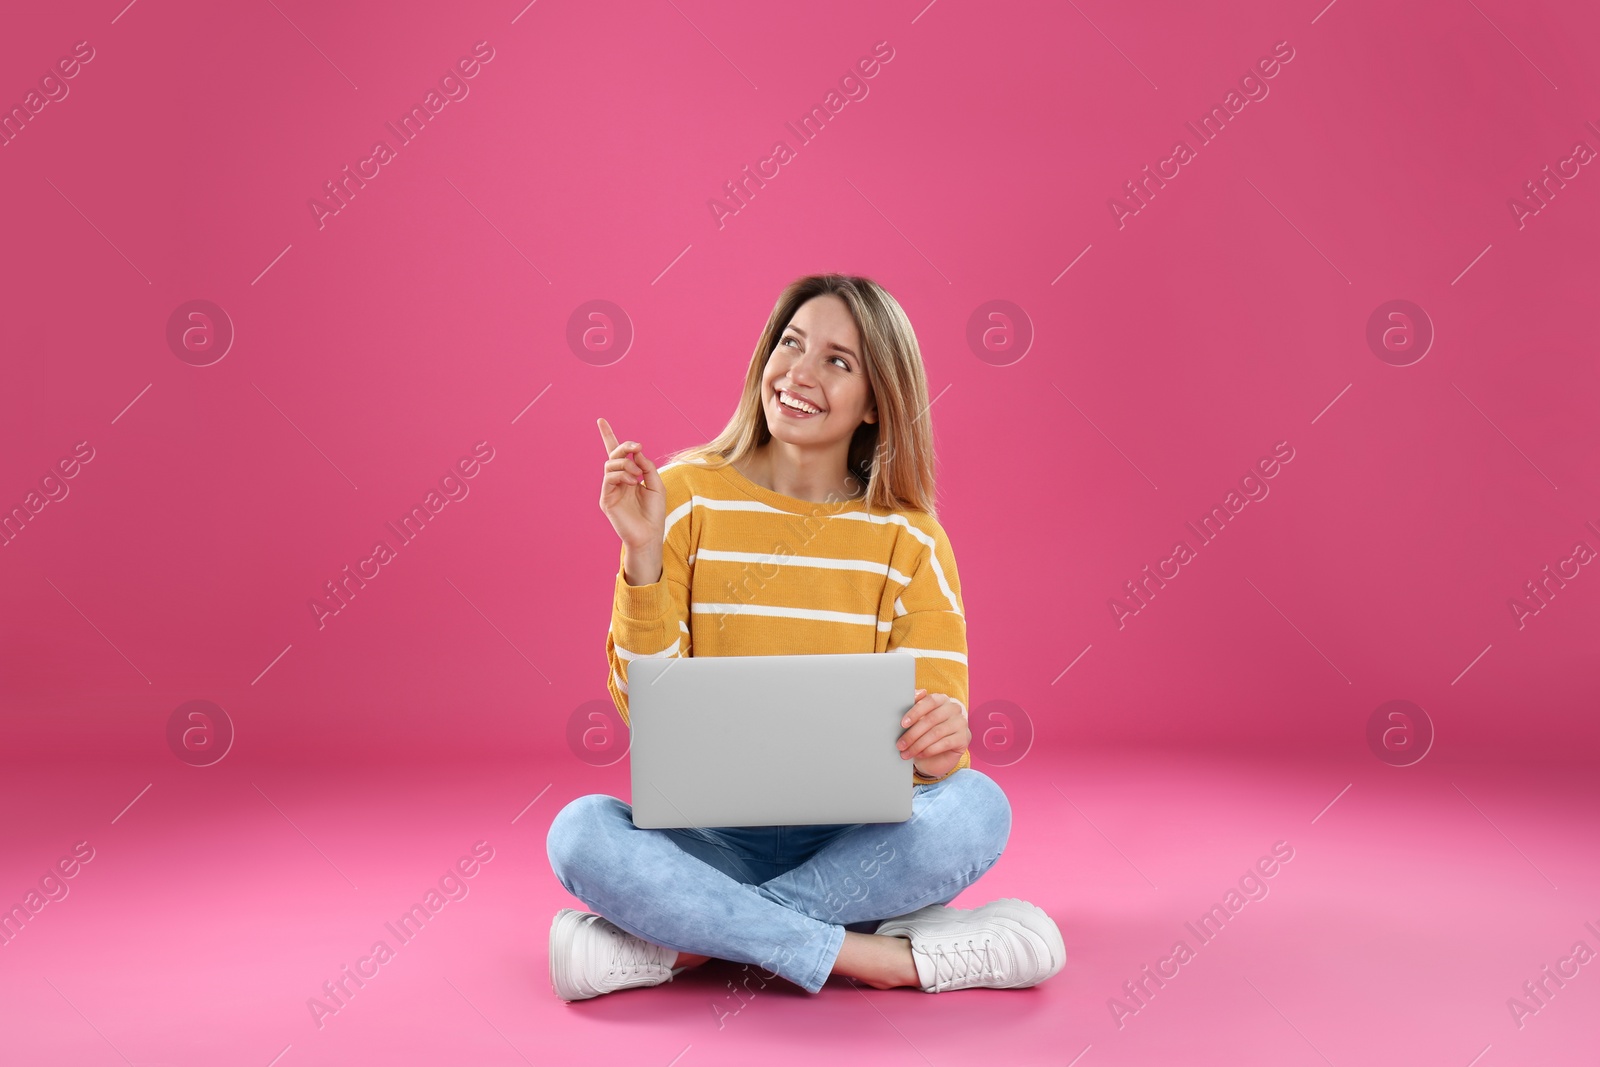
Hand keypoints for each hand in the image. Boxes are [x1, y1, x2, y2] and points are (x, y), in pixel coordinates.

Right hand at [596, 417, 665, 552]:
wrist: (649, 535)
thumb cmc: (654, 512)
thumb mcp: (656, 485)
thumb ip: (648, 467)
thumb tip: (638, 452)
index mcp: (629, 475)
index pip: (616, 453)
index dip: (608, 436)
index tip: (600, 420)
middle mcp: (617, 480)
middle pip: (614, 454)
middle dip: (625, 446)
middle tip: (637, 446)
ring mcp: (610, 489)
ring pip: (610, 464)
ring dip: (626, 464)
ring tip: (638, 475)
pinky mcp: (605, 498)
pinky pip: (609, 478)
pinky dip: (622, 475)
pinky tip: (633, 482)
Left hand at [898, 688, 969, 779]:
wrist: (939, 753)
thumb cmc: (926, 732)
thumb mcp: (918, 719)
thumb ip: (915, 705)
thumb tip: (915, 693)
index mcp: (942, 699)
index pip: (929, 701)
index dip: (915, 712)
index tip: (902, 724)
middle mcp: (954, 708)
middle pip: (931, 719)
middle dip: (913, 734)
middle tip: (900, 744)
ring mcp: (961, 723)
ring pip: (936, 733)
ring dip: (918, 745)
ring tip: (907, 752)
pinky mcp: (964, 738)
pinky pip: (945, 743)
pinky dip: (929, 750)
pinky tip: (920, 755)